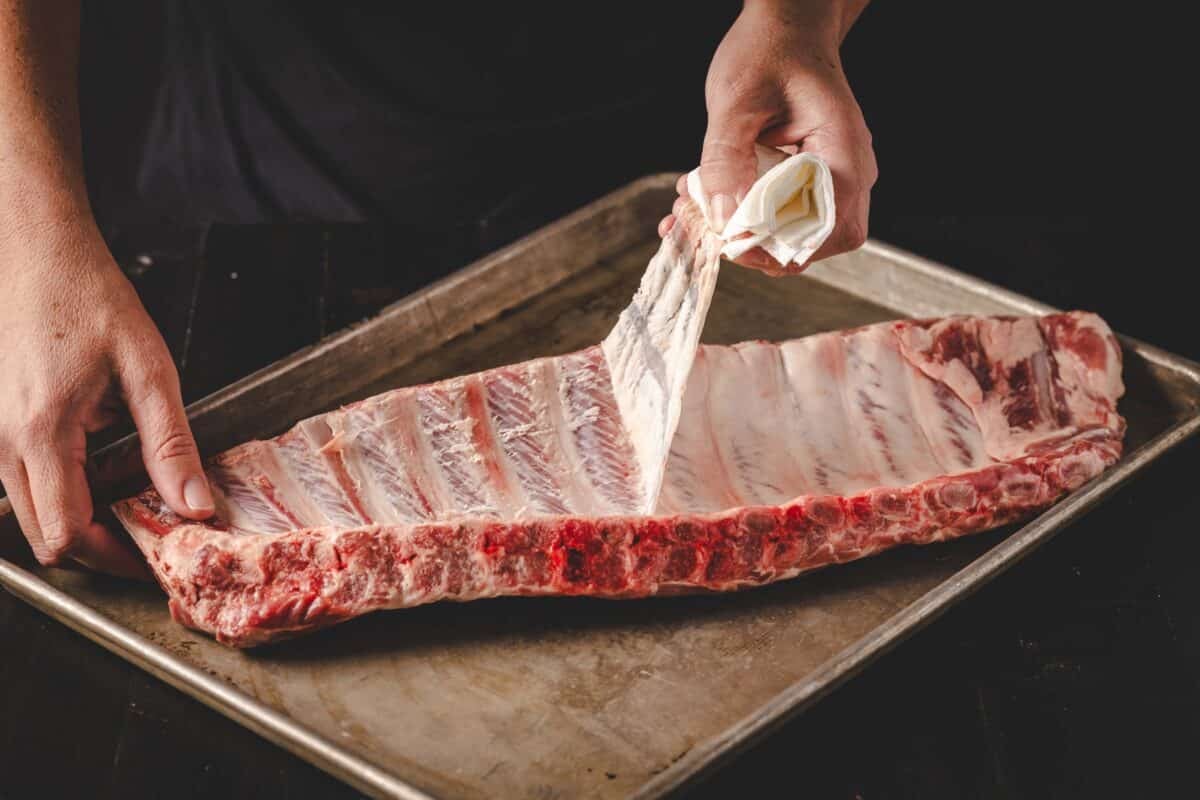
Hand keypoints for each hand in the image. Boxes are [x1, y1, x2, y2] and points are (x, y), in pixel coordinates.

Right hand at [0, 218, 212, 576]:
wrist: (36, 252)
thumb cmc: (88, 297)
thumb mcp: (147, 369)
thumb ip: (170, 444)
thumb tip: (194, 504)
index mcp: (42, 432)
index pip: (68, 534)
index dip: (116, 557)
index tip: (159, 555)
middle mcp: (3, 442)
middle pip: (46, 536)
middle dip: (101, 548)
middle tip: (155, 536)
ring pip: (32, 513)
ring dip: (83, 521)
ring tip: (139, 506)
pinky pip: (26, 482)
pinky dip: (66, 493)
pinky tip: (107, 473)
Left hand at [660, 1, 876, 274]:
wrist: (784, 29)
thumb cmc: (769, 51)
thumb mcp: (735, 102)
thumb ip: (726, 160)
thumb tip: (722, 220)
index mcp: (842, 152)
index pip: (827, 227)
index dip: (780, 247)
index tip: (732, 242)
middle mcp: (847, 172)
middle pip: (815, 242)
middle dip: (758, 249)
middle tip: (710, 233)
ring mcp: (831, 177)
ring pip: (795, 233)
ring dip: (743, 233)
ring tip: (694, 213)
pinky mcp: (808, 178)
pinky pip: (781, 212)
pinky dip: (742, 215)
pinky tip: (703, 200)